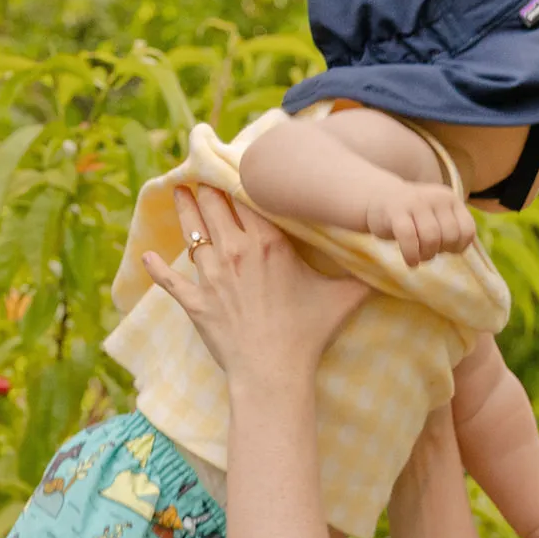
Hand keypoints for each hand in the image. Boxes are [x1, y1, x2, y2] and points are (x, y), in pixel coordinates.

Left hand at [142, 187, 370, 386]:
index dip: (237, 178)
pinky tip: (146, 256)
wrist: (273, 373)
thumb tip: (392, 263)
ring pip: (191, 232)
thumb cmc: (307, 335)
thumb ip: (364, 276)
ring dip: (183, 211)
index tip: (231, 164)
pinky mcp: (195, 303)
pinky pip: (170, 280)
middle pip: (214, 206)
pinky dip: (156, 269)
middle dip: (204, 186)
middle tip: (198, 172)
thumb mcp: (342, 299)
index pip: (247, 197)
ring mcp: (212, 276)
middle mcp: (236, 251)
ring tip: (177, 193)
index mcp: (269, 243)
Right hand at [365, 180, 476, 266]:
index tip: (444, 249)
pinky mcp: (396, 211)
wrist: (379, 199)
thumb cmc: (413, 217)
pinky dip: (411, 255)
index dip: (457, 248)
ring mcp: (416, 202)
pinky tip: (410, 262)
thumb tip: (457, 250)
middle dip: (440, 251)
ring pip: (431, 238)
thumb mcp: (437, 219)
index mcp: (451, 200)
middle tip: (427, 252)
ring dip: (426, 256)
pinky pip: (408, 237)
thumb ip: (451, 231)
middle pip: (450, 237)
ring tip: (418, 257)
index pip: (467, 231)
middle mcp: (437, 198)